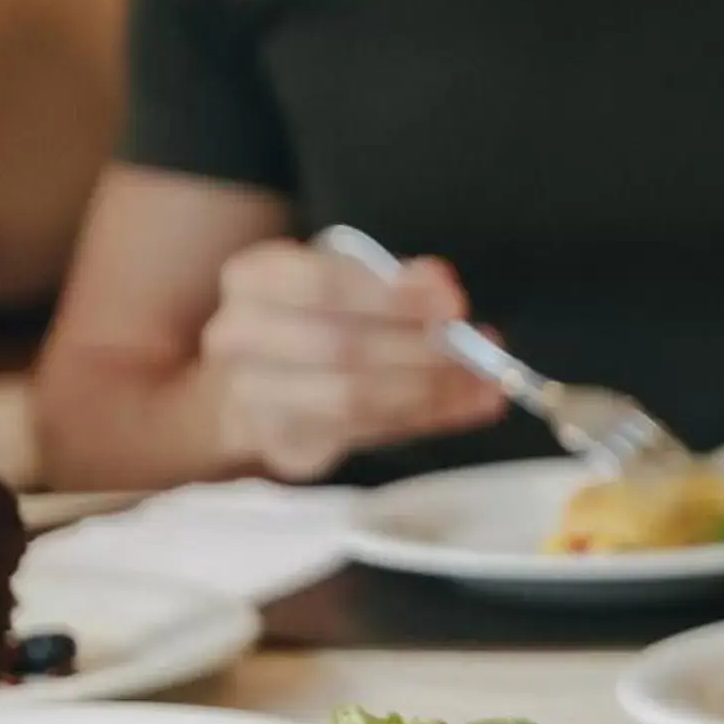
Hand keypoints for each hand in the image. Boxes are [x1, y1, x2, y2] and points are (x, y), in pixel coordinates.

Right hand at [200, 240, 504, 480]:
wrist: (247, 389)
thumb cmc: (310, 324)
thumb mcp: (345, 286)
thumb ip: (393, 285)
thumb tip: (442, 285)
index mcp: (253, 278)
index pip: (324, 282)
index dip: (394, 296)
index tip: (453, 303)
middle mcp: (239, 336)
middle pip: (341, 346)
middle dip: (421, 349)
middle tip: (476, 349)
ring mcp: (252, 397)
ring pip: (352, 397)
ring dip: (431, 391)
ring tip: (484, 383)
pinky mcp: (281, 444)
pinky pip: (363, 433)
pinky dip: (425, 418)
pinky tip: (467, 406)